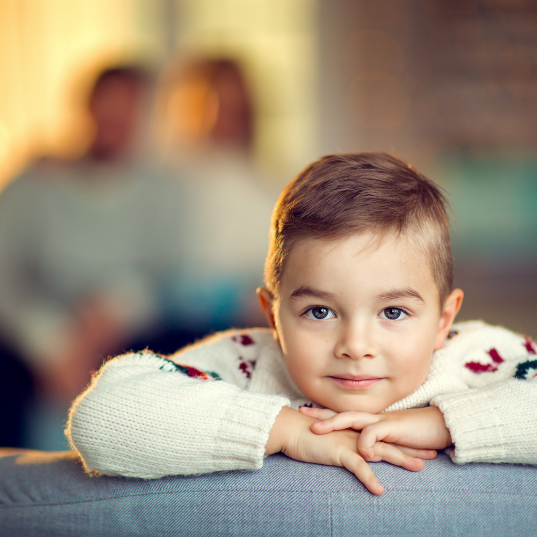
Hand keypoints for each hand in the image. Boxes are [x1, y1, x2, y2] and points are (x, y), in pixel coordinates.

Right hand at [266, 407, 427, 494]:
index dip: (404, 442)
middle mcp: (357, 436)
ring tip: (419, 468)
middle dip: (411, 449)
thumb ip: (346, 445)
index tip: (421, 446)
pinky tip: (380, 490)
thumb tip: (357, 454)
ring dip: (399, 460)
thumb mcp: (333, 441)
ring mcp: (349, 442)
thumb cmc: (310, 436)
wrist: (291, 429)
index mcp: (356, 433)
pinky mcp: (338, 452)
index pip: (384, 438)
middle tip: (433, 454)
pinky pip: (357, 466)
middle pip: (388, 443)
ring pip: (379, 452)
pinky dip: (369, 478)